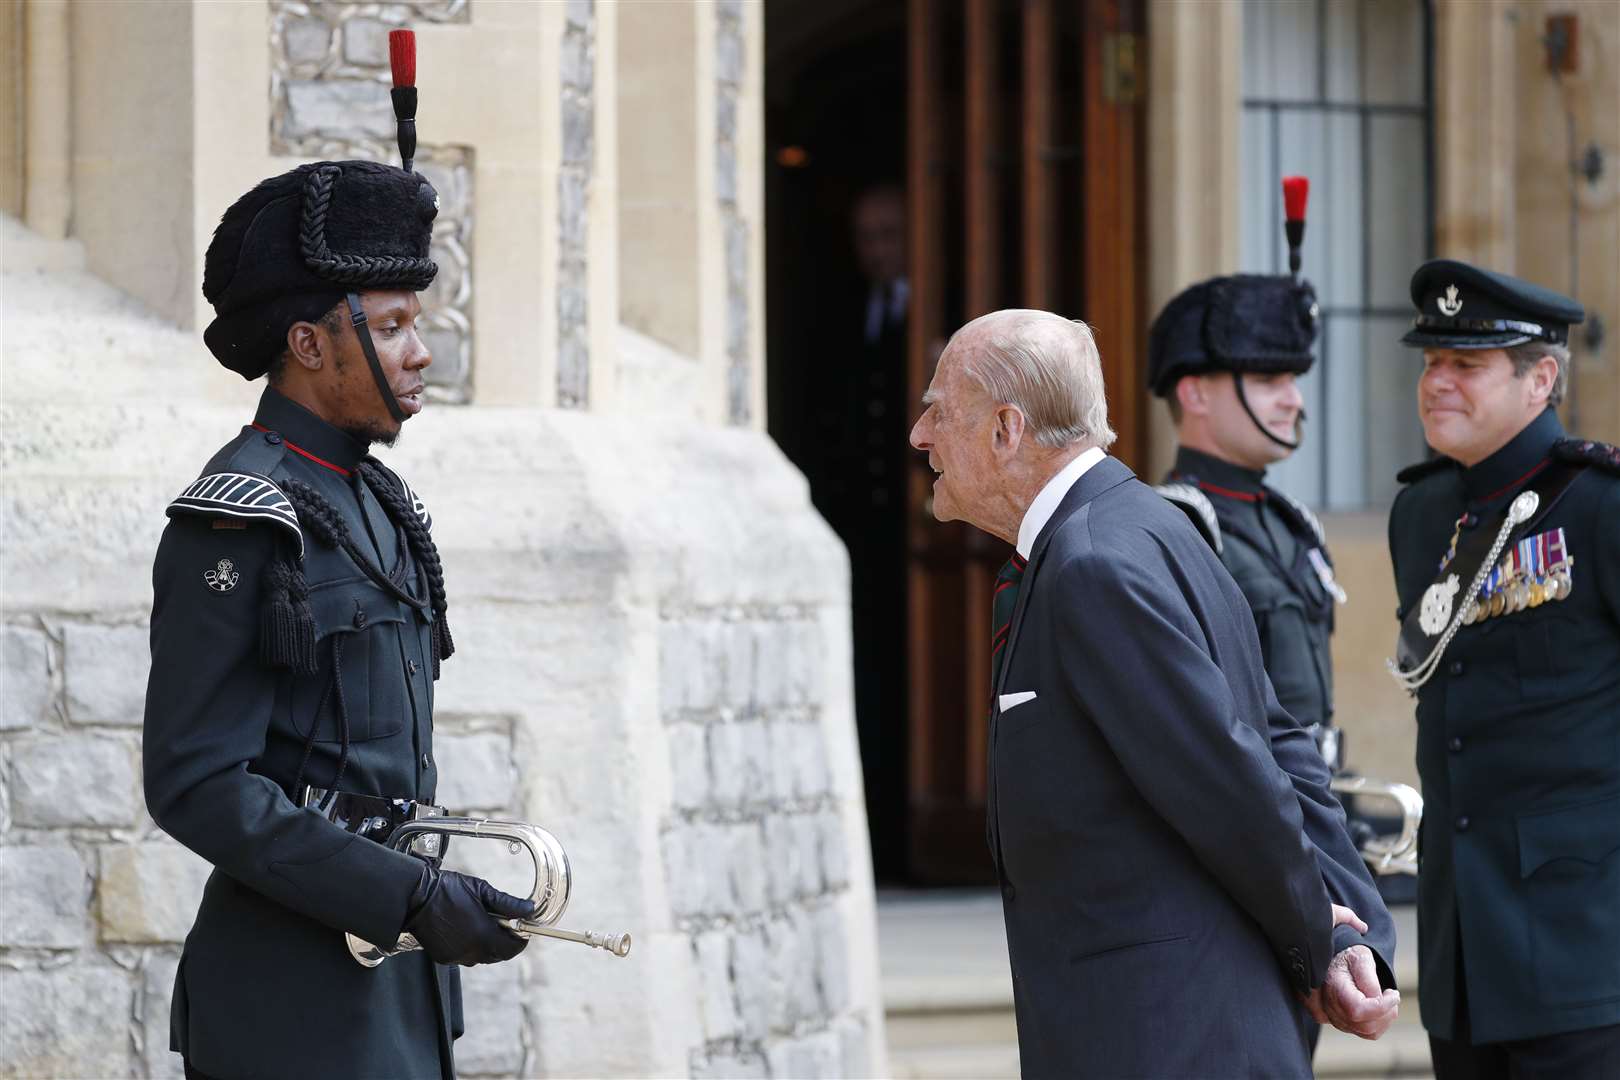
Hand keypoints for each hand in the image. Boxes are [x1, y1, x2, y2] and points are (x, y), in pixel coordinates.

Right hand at [404, 865, 536, 966]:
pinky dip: (472, 946)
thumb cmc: (448, 890)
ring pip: (483, 957)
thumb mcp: (482, 891)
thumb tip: (529, 909)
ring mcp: (457, 956)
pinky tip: (466, 928)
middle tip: (505, 923)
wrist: (415, 898)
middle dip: (506, 941)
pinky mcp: (444, 958)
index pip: (513, 947)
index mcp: (484, 935)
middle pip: (499, 955)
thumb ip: (508, 903)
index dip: (521, 938)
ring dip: (489, 944)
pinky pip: (466, 956)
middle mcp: (472, 952)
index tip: (522, 927)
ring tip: (484, 923)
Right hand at [1305, 944, 1400, 1038]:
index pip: (1357, 1009)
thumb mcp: (1360, 957)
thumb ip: (1368, 976)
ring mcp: (1334, 1019)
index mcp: (1333, 986)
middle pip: (1365, 1025)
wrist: (1333, 965)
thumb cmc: (1347, 960)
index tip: (1393, 994)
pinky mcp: (1341, 1026)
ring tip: (1384, 1000)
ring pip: (1368, 1032)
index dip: (1380, 1007)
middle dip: (1386, 1012)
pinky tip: (1377, 1008)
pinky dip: (1379, 1023)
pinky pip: (1367, 1033)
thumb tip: (1376, 997)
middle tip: (1390, 995)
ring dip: (1384, 1018)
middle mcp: (1329, 1007)